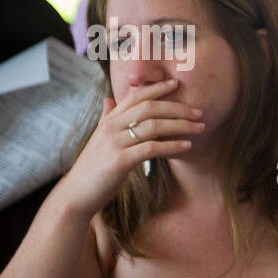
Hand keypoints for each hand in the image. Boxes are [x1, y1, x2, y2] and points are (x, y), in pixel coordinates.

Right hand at [55, 79, 203, 217]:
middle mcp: (111, 127)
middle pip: (149, 107)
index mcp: (109, 120)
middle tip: (199, 112)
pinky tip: (187, 146)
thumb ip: (106, 118)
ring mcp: (115, 143)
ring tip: (200, 128)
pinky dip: (172, 145)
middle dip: (177, 107)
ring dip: (181, 125)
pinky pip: (151, 148)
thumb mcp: (99, 138)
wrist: (77, 193)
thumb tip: (109, 100)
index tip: (176, 84)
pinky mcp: (120, 161)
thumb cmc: (93, 167)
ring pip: (153, 126)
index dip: (157, 88)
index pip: (135, 95)